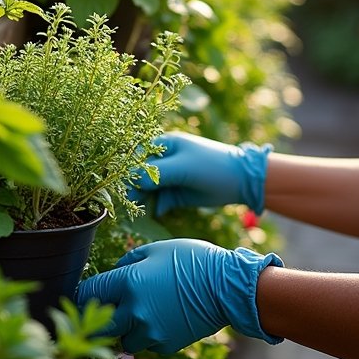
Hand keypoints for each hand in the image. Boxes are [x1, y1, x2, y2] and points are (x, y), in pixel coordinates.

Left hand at [76, 238, 283, 353]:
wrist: (225, 287)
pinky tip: (161, 316)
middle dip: (102, 315)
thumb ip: (129, 261)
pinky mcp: (165, 345)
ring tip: (140, 310)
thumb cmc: (192, 260)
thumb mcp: (157, 250)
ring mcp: (150, 332)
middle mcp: (134, 311)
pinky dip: (147, 333)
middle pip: (102, 324)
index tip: (80, 292)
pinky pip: (146, 342)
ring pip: (124, 337)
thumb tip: (115, 271)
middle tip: (108, 306)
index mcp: (128, 283)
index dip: (82, 292)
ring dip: (126, 326)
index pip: (90, 293)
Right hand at [128, 131, 271, 214]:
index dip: (125, 171)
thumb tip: (132, 181)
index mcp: (164, 144)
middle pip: (139, 175)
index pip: (136, 156)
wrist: (242, 182)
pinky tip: (153, 213)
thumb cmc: (212, 166)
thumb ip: (157, 174)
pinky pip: (158, 200)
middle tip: (124, 205)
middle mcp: (163, 160)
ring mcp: (170, 177)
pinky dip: (154, 207)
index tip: (116, 187)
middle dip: (131, 189)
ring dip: (141, 200)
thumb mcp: (184, 168)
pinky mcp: (176, 193)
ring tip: (135, 214)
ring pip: (147, 189)